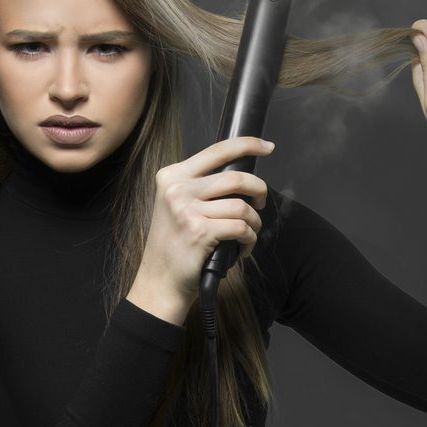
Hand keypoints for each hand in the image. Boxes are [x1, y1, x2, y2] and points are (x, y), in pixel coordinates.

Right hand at [128, 136, 272, 322]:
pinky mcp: (200, 231)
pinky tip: (242, 248)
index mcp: (172, 176)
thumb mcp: (176, 205)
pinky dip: (249, 239)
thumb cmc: (174, 245)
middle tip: (260, 203)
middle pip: (236, 177)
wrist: (159, 281)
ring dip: (255, 222)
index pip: (217, 151)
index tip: (267, 147)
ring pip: (242, 206)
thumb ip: (200, 186)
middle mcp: (177, 188)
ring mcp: (187, 210)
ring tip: (248, 234)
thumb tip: (240, 177)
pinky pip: (241, 227)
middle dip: (259, 190)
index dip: (248, 144)